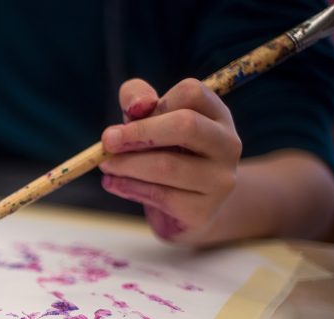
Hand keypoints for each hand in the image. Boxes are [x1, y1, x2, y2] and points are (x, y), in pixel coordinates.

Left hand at [99, 78, 241, 243]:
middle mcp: (227, 144)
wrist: (185, 209)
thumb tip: (138, 105)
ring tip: (106, 165)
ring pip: (168, 166)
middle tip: (107, 141)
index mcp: (216, 115)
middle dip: (139, 132)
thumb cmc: (164, 154)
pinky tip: (112, 184)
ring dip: (127, 165)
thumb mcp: (148, 121)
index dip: (155, 102)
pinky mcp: (204, 210)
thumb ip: (137, 100)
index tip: (129, 115)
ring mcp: (220, 179)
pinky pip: (160, 196)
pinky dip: (129, 188)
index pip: (191, 93)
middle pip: (186, 125)